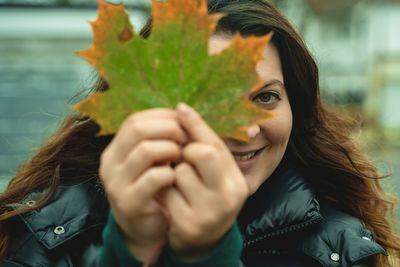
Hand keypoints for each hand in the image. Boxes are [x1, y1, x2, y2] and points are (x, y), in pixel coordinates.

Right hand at [99, 108, 187, 261]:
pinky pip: (154, 177)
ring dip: (171, 149)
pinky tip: (176, 177)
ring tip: (182, 157)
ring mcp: (116, 184)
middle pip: (137, 129)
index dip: (162, 117)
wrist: (145, 229)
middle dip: (168, 129)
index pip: (135, 120)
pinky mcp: (129, 202)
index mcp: (115, 149)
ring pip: (145, 150)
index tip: (183, 124)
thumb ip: (160, 138)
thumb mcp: (153, 161)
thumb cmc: (153, 189)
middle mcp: (110, 164)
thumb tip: (181, 111)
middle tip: (186, 139)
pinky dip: (171, 173)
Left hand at [162, 103, 248, 258]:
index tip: (180, 110)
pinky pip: (167, 191)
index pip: (217, 145)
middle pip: (202, 153)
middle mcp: (229, 198)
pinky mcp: (187, 225)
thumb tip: (182, 108)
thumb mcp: (214, 173)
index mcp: (237, 182)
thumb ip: (203, 143)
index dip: (196, 126)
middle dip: (186, 151)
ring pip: (180, 171)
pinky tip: (173, 199)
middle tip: (183, 158)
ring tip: (180, 185)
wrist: (201, 240)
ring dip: (174, 173)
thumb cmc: (206, 197)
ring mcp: (209, 214)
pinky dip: (165, 190)